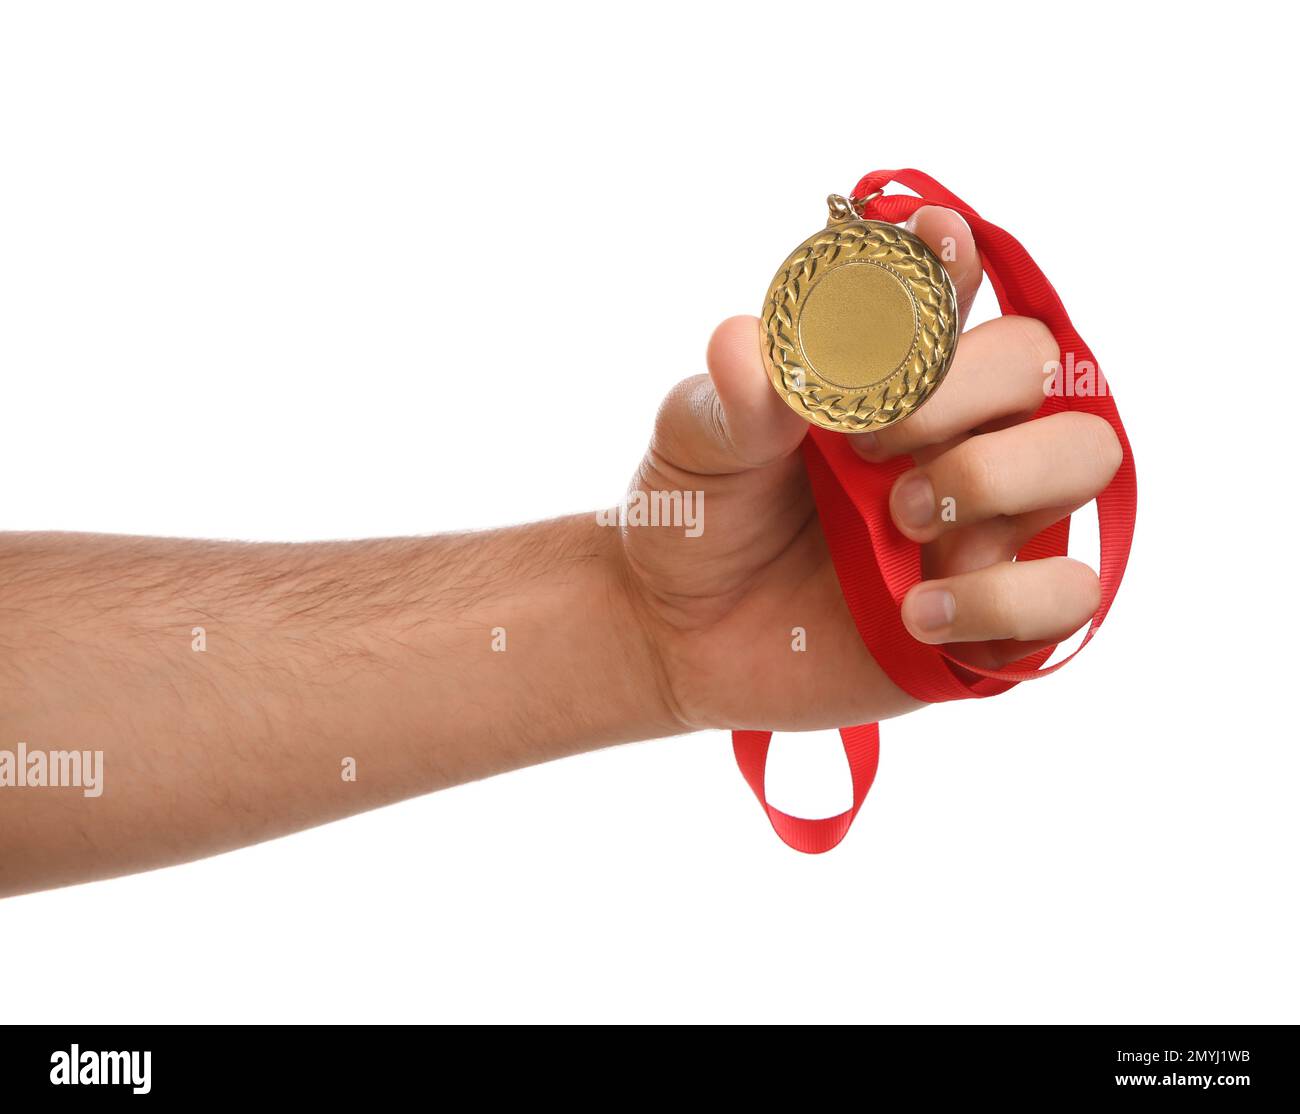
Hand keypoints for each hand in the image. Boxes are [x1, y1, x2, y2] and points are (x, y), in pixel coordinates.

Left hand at [619, 207, 1122, 732]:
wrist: (682, 634)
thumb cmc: (699, 521)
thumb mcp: (694, 452)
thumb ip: (727, 401)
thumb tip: (745, 342)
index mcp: (887, 377)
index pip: (953, 296)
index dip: (955, 265)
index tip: (932, 244)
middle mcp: (954, 434)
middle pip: (1037, 362)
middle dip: (962, 389)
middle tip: (866, 443)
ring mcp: (983, 522)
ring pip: (1085, 456)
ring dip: (999, 477)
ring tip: (899, 518)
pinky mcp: (992, 614)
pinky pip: (1069, 594)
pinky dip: (1002, 598)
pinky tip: (914, 612)